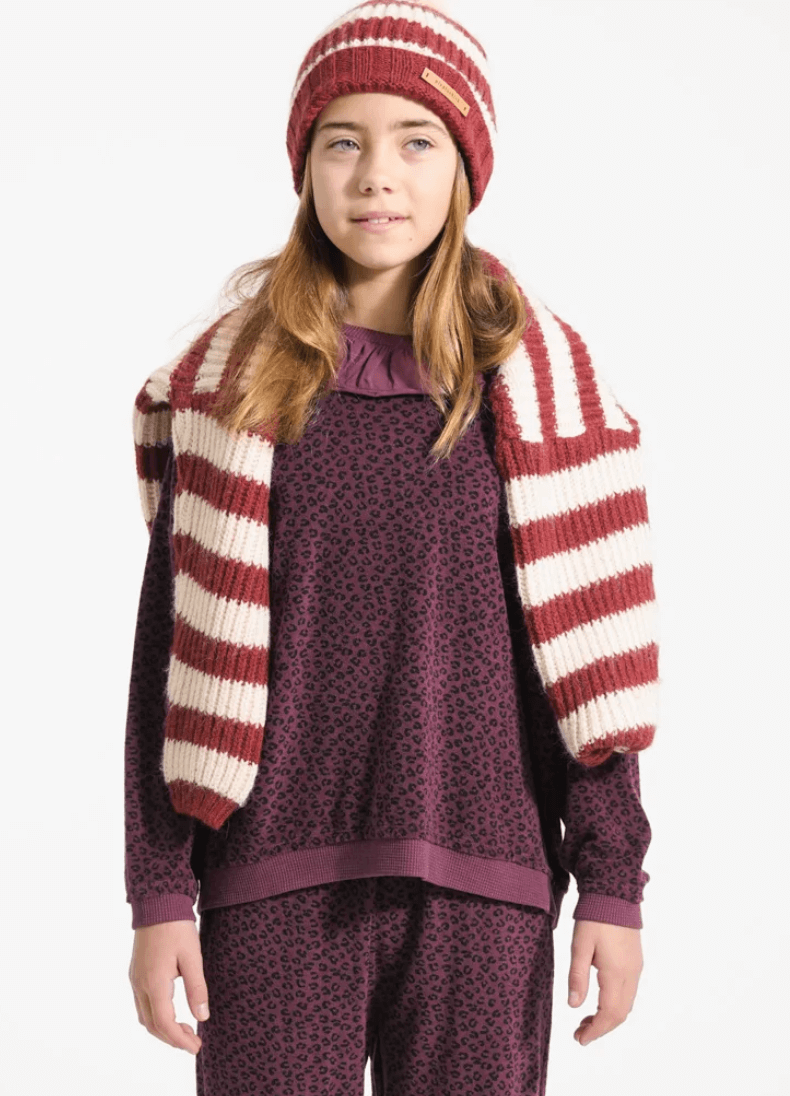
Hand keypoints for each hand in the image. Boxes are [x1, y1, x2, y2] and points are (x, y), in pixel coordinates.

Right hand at [129, 920, 209, 1054]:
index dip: (180, 1040)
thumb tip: (202, 1017)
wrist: (157, 902)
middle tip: (193, 1042)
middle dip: (172, 1038)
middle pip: (152, 1025)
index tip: (196, 1047)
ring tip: (185, 1030)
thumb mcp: (193, 956)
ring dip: (163, 1029)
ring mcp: (135, 979)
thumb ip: (197, 988)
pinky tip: (172, 1012)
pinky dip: (156, 1016)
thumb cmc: (177, 927)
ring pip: (145, 1016)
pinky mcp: (136, 972)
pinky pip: (142, 1004)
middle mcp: (140, 984)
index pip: (164, 1023)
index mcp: (154, 982)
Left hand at [567, 919, 642, 1044]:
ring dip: (608, 1016)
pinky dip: (615, 1004)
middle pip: (620, 1014)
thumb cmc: (594, 916)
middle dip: (601, 1027)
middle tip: (579, 1032)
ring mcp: (636, 968)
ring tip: (585, 1019)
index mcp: (616, 973)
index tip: (580, 1039)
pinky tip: (599, 999)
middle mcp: (631, 974)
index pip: (609, 1014)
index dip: (595, 1031)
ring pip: (626, 1004)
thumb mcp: (580, 945)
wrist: (615, 893)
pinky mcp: (635, 961)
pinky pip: (628, 992)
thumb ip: (577, 976)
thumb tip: (574, 1006)